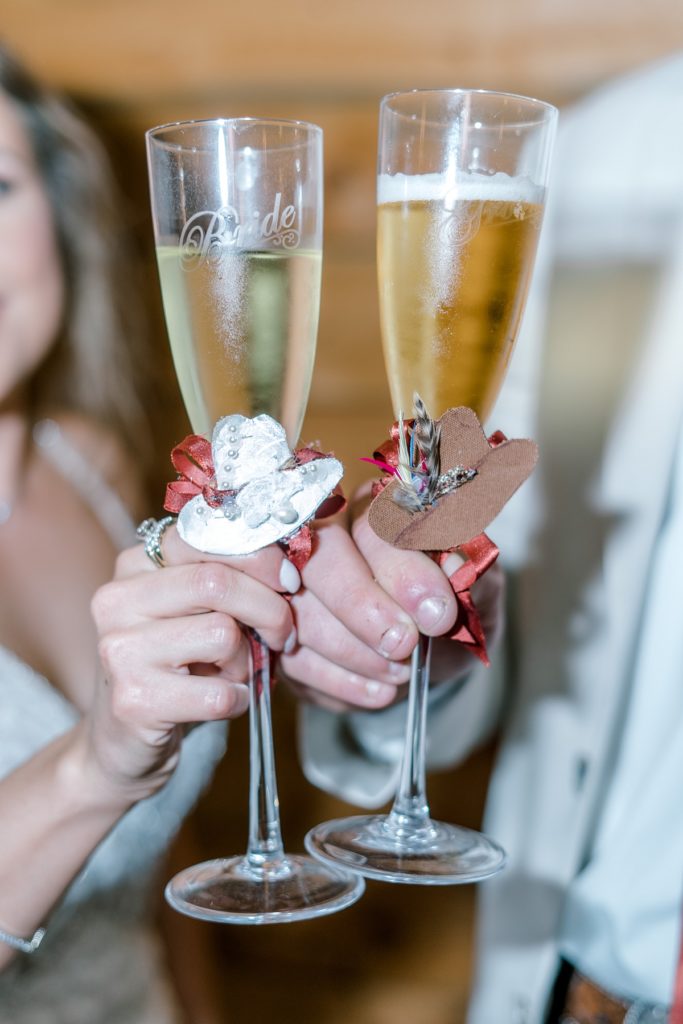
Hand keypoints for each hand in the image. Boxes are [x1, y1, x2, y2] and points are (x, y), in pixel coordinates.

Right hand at [86, 525, 296, 806]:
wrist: (121, 739)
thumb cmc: (174, 664)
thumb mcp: (190, 609)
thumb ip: (225, 576)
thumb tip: (290, 564)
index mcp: (133, 564)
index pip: (204, 536)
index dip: (259, 556)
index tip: (288, 580)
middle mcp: (117, 600)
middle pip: (217, 583)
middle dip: (269, 609)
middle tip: (282, 633)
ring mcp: (120, 650)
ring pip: (223, 636)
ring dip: (247, 662)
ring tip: (231, 672)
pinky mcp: (133, 701)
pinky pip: (220, 693)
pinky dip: (238, 700)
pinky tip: (221, 701)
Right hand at [280, 484, 502, 711]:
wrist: (434, 654)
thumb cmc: (452, 609)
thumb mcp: (479, 590)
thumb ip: (471, 572)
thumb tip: (454, 565)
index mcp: (378, 507)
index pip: (375, 524)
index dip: (402, 570)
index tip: (437, 612)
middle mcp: (327, 534)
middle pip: (321, 561)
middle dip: (363, 608)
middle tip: (404, 644)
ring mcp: (294, 585)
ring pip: (303, 612)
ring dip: (355, 652)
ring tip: (401, 673)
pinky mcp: (282, 632)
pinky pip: (294, 658)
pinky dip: (341, 682)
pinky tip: (380, 691)